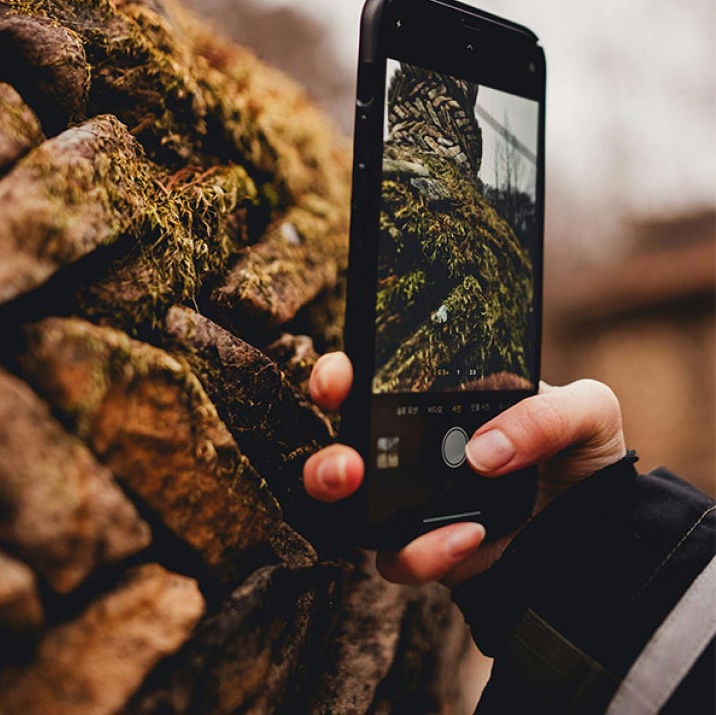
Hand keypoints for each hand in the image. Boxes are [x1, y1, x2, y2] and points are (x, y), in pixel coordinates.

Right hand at [303, 352, 626, 587]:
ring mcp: (418, 504)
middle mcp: (418, 451)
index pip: (376, 382)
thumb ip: (545, 413)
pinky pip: (399, 559)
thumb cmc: (586, 454)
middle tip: (347, 465)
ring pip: (351, 508)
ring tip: (378, 504)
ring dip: (346, 506)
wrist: (610, 533)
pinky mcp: (431, 552)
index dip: (342, 377)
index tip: (339, 381)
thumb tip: (480, 454)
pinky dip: (422, 552)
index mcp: (443, 403)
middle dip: (326, 457)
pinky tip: (469, 536)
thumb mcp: (586, 411)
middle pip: (345, 448)